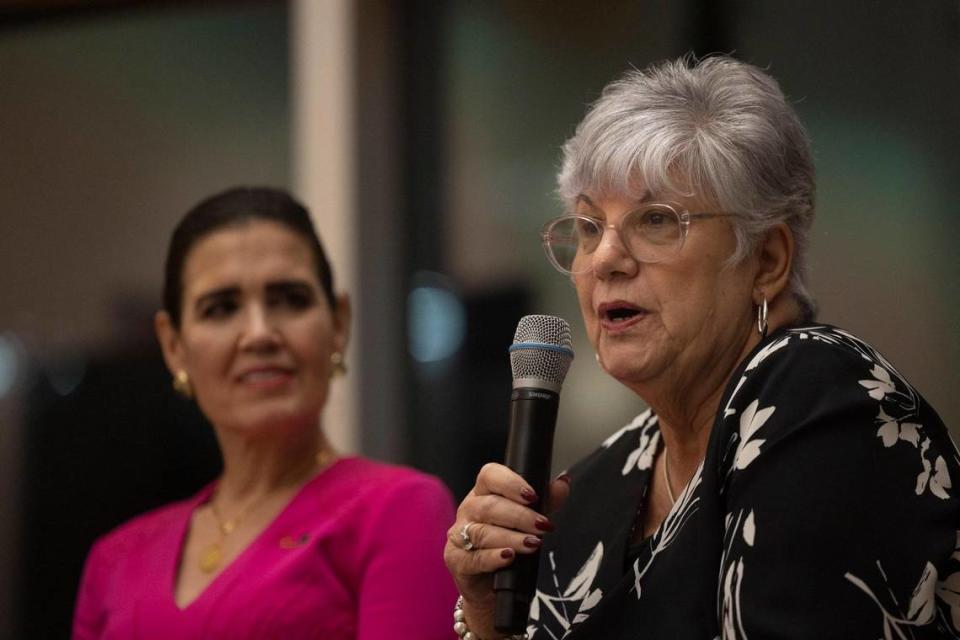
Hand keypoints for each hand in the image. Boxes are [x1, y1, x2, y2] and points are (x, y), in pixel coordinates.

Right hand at [443, 463, 570, 636]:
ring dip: (510, 538)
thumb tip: (563, 483)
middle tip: (542, 525)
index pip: (490, 475)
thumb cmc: (509, 545)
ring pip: (482, 532)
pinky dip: (493, 557)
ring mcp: (458, 534)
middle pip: (489, 505)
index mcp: (483, 493)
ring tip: (532, 544)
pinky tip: (508, 557)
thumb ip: (546, 501)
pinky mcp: (456, 559)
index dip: (510, 483)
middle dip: (519, 516)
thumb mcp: (530, 521)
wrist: (491, 586)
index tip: (533, 495)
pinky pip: (473, 558)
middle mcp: (468, 509)